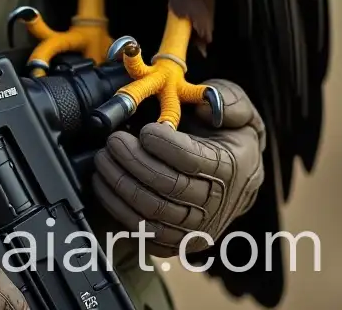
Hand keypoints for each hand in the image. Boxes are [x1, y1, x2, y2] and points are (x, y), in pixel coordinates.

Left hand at [91, 79, 265, 256]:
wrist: (235, 176)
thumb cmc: (228, 135)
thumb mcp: (238, 108)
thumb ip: (228, 100)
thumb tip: (207, 106)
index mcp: (229, 167)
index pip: (192, 160)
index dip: (164, 145)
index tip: (145, 130)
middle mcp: (214, 204)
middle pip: (167, 187)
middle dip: (133, 161)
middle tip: (113, 141)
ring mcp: (194, 228)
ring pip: (151, 211)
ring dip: (120, 183)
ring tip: (103, 158)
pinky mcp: (175, 241)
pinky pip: (142, 231)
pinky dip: (117, 207)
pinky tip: (104, 183)